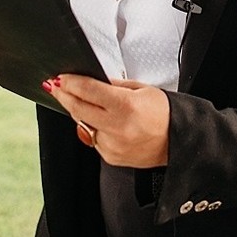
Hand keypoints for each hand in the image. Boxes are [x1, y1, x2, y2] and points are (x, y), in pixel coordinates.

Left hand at [44, 74, 169, 167]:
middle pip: (78, 109)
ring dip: (80, 113)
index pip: (88, 90)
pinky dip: (94, 129)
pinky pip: (93, 139)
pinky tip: (107, 124)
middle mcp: (118, 127)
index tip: (59, 78)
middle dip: (63, 95)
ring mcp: (113, 145)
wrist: (179, 141)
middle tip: (56, 86)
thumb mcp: (141, 89)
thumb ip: (113, 86)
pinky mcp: (111, 157)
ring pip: (83, 125)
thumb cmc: (165, 113)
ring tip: (89, 104)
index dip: (70, 83)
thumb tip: (90, 80)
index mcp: (126, 106)